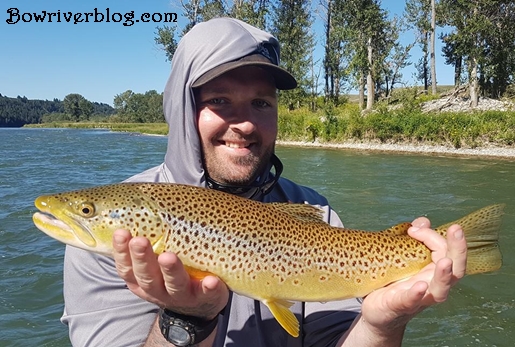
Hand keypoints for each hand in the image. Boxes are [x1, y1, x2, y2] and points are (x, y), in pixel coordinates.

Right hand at [112, 229, 228, 319]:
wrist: (199, 307)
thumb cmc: (173, 274)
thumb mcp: (155, 263)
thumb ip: (150, 241)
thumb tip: (139, 204)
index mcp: (143, 280)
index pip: (127, 268)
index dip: (122, 252)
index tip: (122, 233)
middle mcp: (159, 290)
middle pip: (147, 276)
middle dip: (143, 258)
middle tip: (140, 241)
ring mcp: (183, 295)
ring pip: (175, 285)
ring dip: (171, 270)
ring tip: (168, 256)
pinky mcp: (206, 297)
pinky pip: (207, 294)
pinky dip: (208, 288)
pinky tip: (211, 280)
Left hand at [359, 217, 466, 334]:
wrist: (376, 310)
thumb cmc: (392, 281)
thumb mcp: (401, 256)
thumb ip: (414, 239)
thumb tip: (423, 221)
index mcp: (432, 270)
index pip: (446, 251)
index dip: (434, 235)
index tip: (414, 227)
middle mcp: (431, 284)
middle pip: (456, 269)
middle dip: (458, 249)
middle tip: (456, 230)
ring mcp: (418, 297)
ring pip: (441, 289)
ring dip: (444, 275)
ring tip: (444, 262)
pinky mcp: (399, 306)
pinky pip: (410, 301)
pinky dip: (415, 295)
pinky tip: (419, 287)